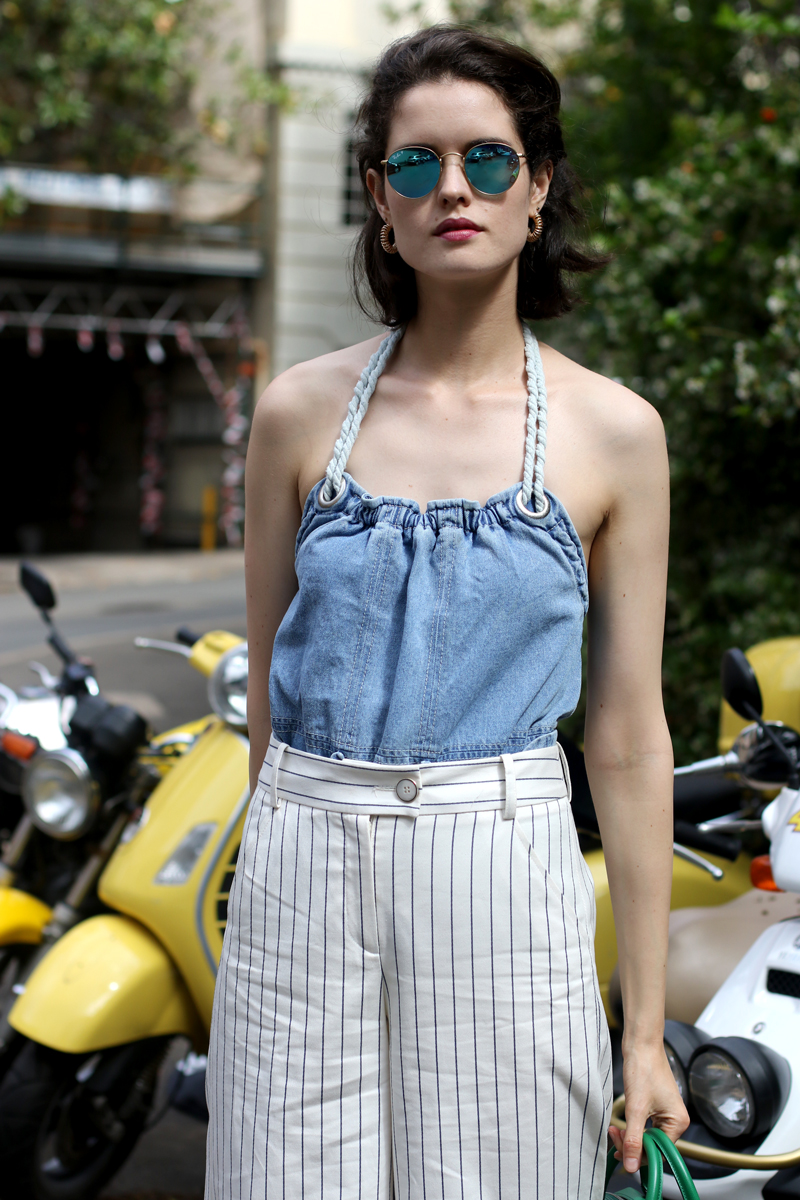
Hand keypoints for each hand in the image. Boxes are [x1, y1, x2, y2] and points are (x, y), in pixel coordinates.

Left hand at [608, 1041, 689, 1173]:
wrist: (641, 1042)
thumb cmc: (643, 1068)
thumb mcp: (636, 1108)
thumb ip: (633, 1139)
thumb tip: (631, 1166)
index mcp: (678, 1123)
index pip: (659, 1153)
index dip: (638, 1156)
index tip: (619, 1152)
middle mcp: (675, 1120)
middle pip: (653, 1146)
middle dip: (631, 1145)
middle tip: (613, 1136)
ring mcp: (666, 1112)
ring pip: (646, 1136)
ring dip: (629, 1136)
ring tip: (613, 1129)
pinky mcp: (655, 1106)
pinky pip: (644, 1125)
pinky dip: (631, 1127)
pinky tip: (619, 1125)